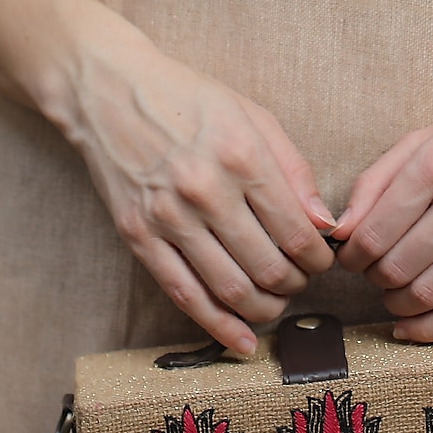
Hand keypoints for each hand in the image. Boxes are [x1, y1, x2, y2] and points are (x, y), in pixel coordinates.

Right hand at [62, 33, 334, 352]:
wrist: (106, 91)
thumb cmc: (188, 100)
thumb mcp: (253, 116)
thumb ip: (295, 171)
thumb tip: (325, 224)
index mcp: (242, 156)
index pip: (298, 233)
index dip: (319, 260)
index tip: (322, 261)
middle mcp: (206, 190)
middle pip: (270, 268)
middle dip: (296, 285)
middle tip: (299, 280)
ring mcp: (169, 217)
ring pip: (232, 290)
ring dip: (265, 308)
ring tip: (275, 302)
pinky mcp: (139, 237)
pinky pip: (185, 295)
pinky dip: (220, 327)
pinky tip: (244, 341)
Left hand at [333, 92, 432, 340]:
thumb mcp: (425, 140)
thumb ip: (375, 182)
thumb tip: (340, 230)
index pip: (373, 234)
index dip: (352, 257)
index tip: (352, 258)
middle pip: (397, 267)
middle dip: (374, 280)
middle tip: (374, 274)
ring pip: (428, 293)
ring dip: (398, 305)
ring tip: (394, 294)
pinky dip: (430, 329)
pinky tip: (411, 326)